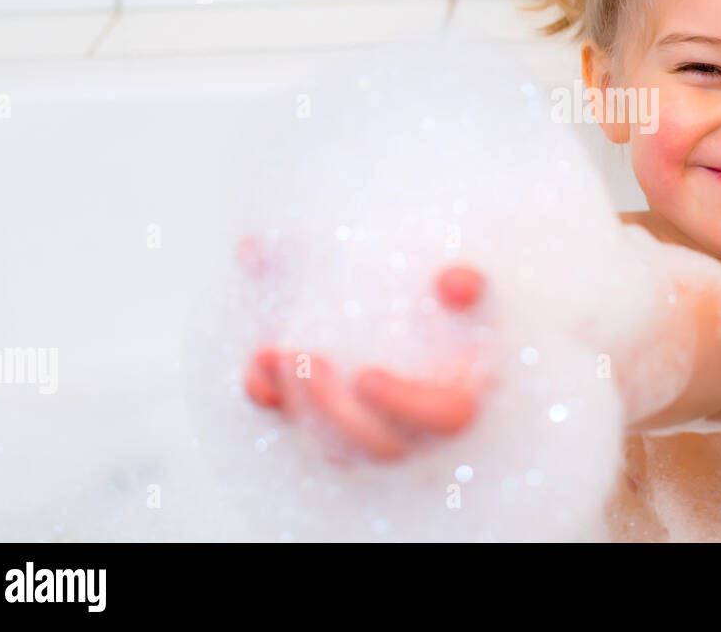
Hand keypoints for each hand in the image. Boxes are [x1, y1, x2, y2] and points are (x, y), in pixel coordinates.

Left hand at [240, 258, 490, 464]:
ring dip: (300, 406)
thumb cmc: (423, 281)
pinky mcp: (330, 418)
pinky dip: (275, 399)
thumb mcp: (444, 271)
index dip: (407, 405)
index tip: (365, 376)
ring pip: (339, 449)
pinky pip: (299, 426)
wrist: (370, 278)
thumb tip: (456, 285)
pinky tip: (258, 367)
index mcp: (462, 387)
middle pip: (384, 445)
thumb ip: (461, 276)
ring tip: (275, 354)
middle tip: (303, 356)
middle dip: (335, 408)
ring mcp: (373, 425)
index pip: (449, 416)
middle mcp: (421, 420)